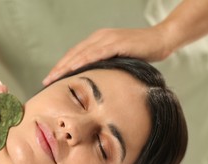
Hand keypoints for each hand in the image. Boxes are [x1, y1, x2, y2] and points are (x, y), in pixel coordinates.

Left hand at [43, 26, 172, 85]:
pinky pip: (98, 53)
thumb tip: (93, 83)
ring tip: (55, 77)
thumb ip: (105, 66)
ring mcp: (108, 39)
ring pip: (82, 54)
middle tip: (46, 81)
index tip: (50, 79)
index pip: (74, 55)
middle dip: (59, 68)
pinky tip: (75, 69)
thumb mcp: (118, 60)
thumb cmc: (140, 53)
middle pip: (74, 54)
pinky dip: (85, 61)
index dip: (61, 67)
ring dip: (67, 66)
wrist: (161, 40)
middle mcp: (99, 38)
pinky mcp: (118, 43)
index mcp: (97, 41)